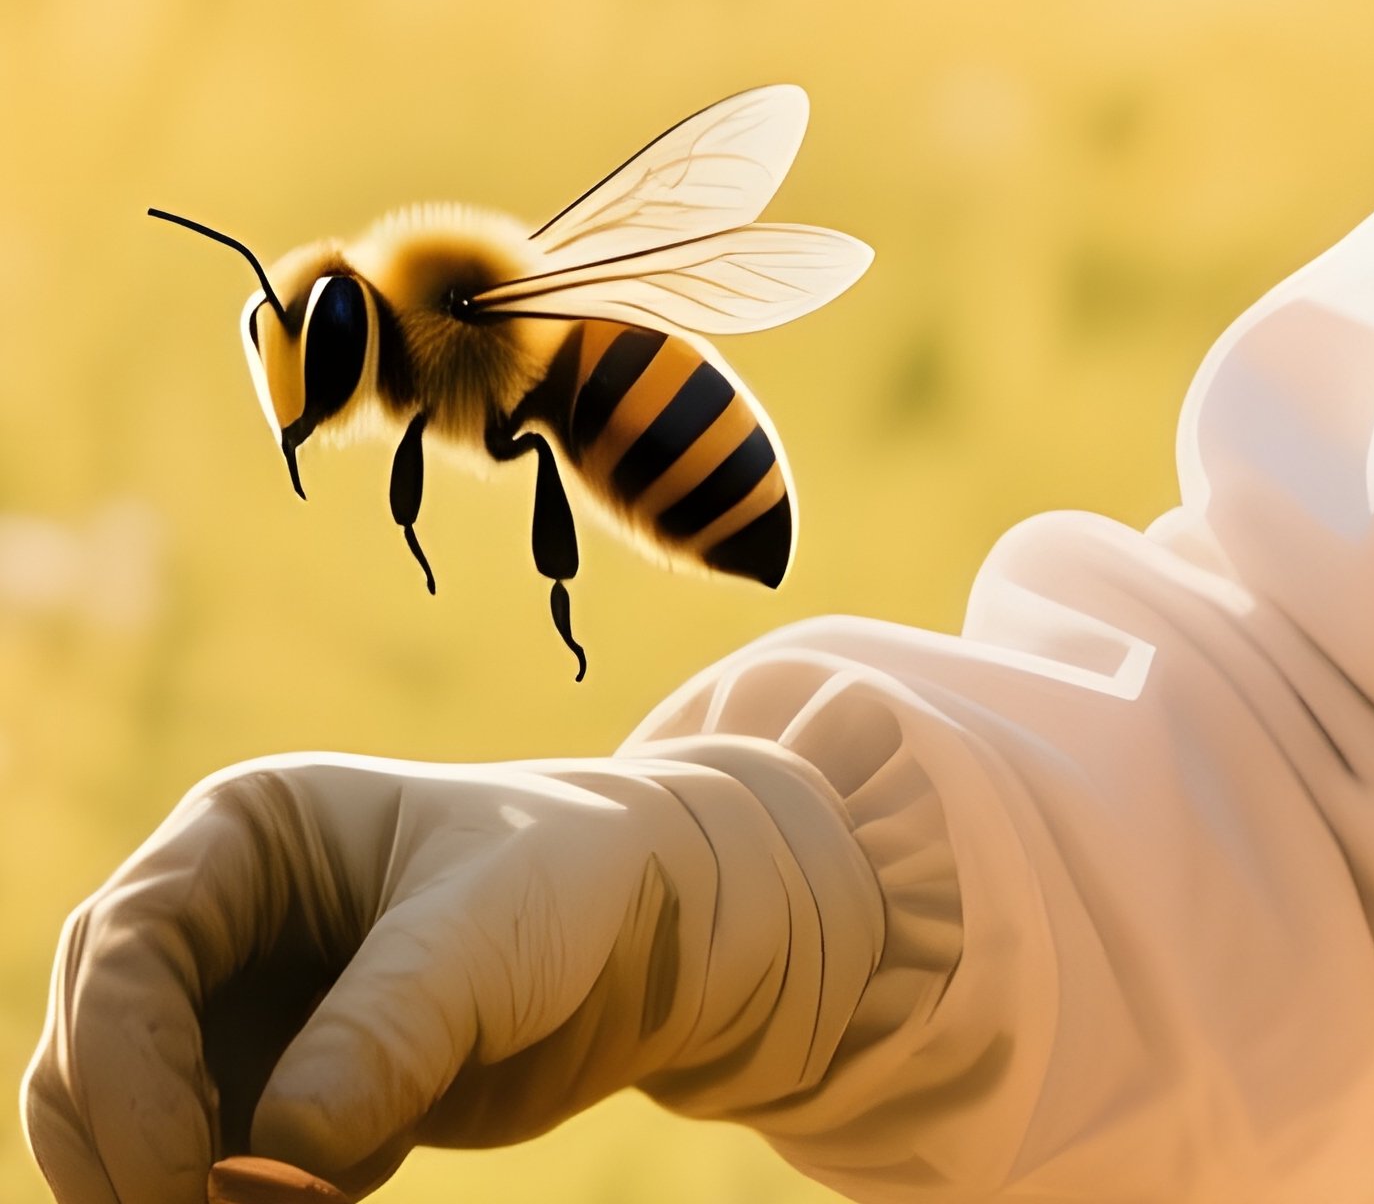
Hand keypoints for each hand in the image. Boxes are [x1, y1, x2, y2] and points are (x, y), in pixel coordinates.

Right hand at [21, 752, 773, 1200]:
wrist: (655, 939)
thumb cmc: (574, 878)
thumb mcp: (487, 934)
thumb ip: (381, 1035)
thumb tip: (264, 1167)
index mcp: (249, 831)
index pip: (124, 946)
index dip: (127, 1066)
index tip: (188, 1175)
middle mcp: (224, 918)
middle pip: (93, 1048)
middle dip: (130, 1150)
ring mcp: (244, 1011)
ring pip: (131, 1128)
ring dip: (178, 1192)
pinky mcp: (282, 1093)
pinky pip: (211, 1175)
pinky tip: (332, 1200)